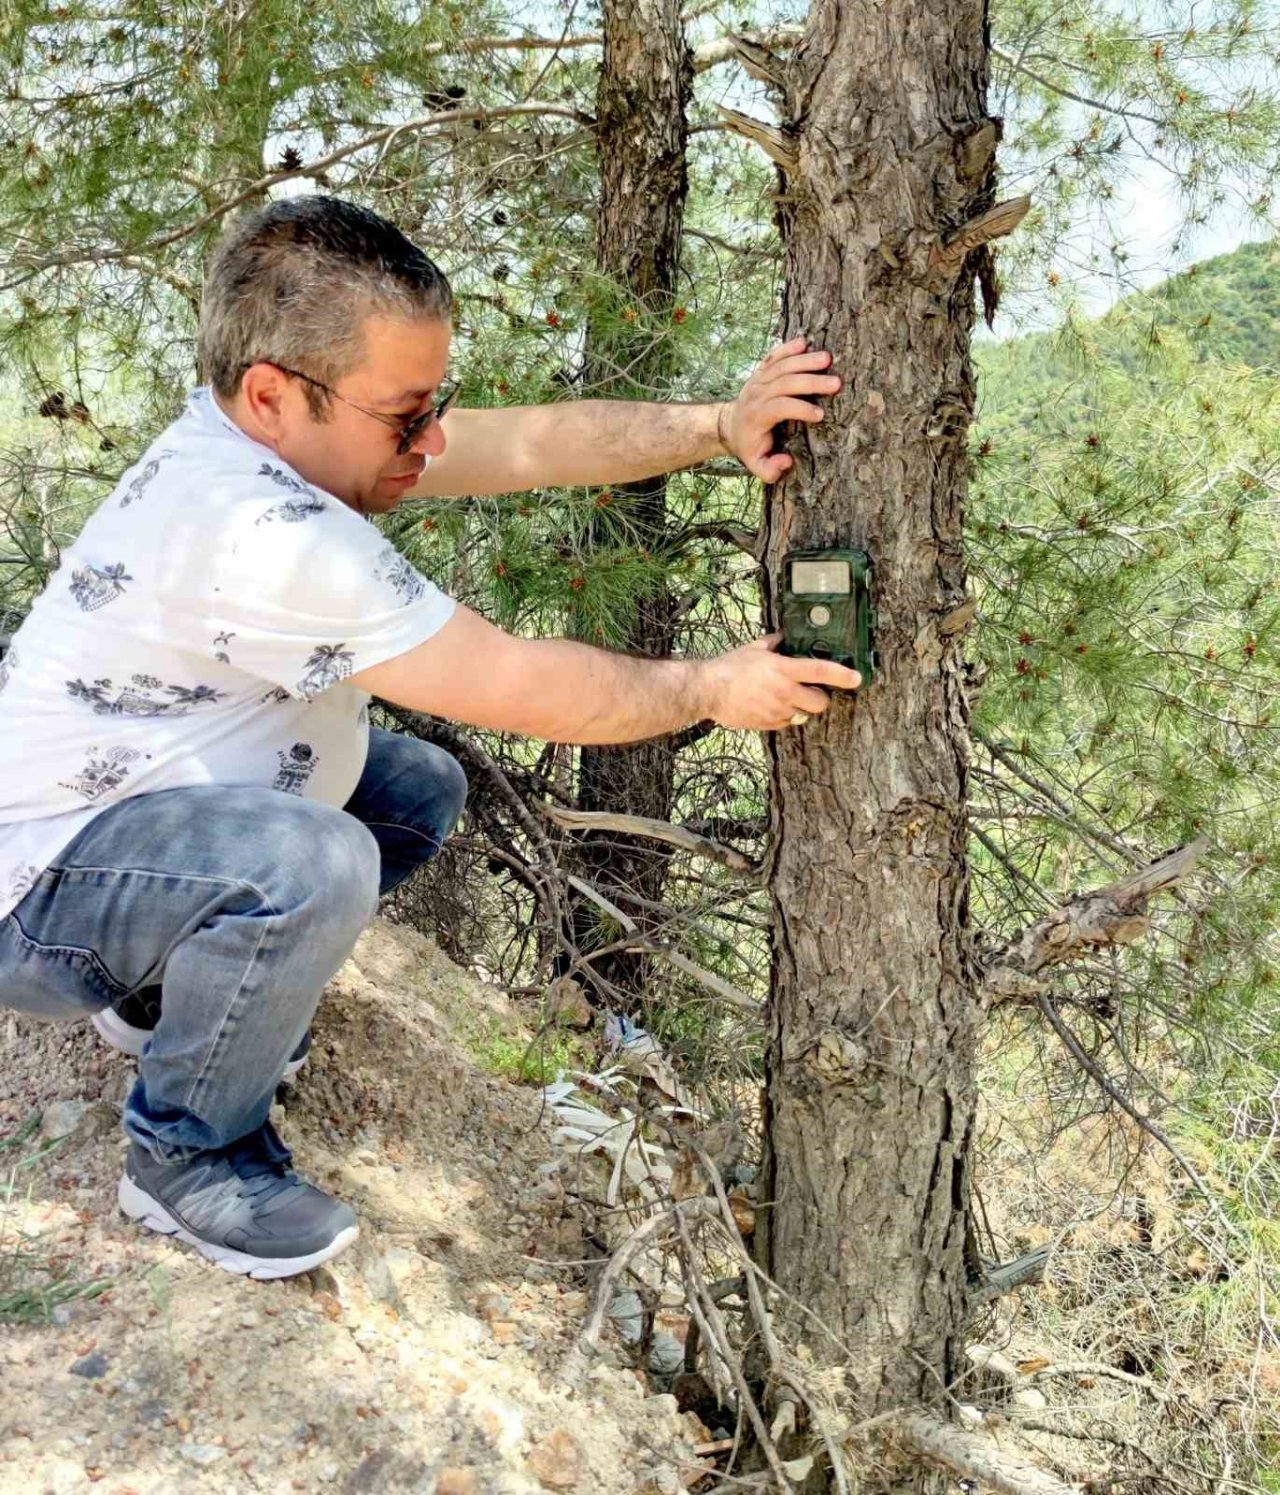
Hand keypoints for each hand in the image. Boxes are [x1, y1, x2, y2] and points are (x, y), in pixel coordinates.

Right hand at [700, 635, 859, 730]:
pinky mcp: (767, 724)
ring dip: (800, 707)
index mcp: (783, 670)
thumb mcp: (754, 648)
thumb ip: (774, 643)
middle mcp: (784, 692)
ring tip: (785, 698)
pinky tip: (770, 706)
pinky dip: (784, 716)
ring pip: (803, 715)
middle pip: (820, 702)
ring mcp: (777, 711)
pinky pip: (786, 722)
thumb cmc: (729, 667)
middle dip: (820, 697)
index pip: (821, 672)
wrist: (707, 690)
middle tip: (811, 691)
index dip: (842, 675)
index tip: (857, 678)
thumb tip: (784, 638)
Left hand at [718, 336, 841, 482]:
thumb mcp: (756, 466)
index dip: (800, 409)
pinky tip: (805, 341)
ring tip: (828, 358)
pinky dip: (788, 347)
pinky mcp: (762, 370)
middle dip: (811, 382)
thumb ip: (770, 470)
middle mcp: (757, 394)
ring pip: (782, 365)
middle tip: (836, 383)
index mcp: (757, 416)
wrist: (730, 425)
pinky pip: (775, 355)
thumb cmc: (749, 446)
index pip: (780, 407)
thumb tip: (787, 461)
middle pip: (785, 382)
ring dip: (805, 361)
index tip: (820, 415)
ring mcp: (759, 379)